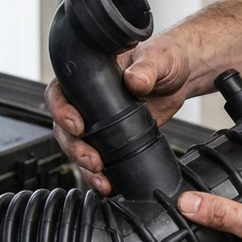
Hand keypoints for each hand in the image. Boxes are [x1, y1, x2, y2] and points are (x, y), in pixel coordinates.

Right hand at [46, 32, 194, 193]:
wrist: (181, 77)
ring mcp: (99, 121)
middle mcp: (88, 99)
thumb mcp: (158, 57)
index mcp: (89, 74)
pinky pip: (99, 158)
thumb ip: (147, 67)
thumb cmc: (165, 57)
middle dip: (74, 147)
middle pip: (64, 127)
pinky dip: (100, 174)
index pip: (60, 92)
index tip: (77, 124)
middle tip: (92, 159)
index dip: (61, 110)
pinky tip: (109, 184)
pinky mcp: (113, 138)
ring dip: (84, 165)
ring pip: (78, 146)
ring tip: (100, 178)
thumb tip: (136, 81)